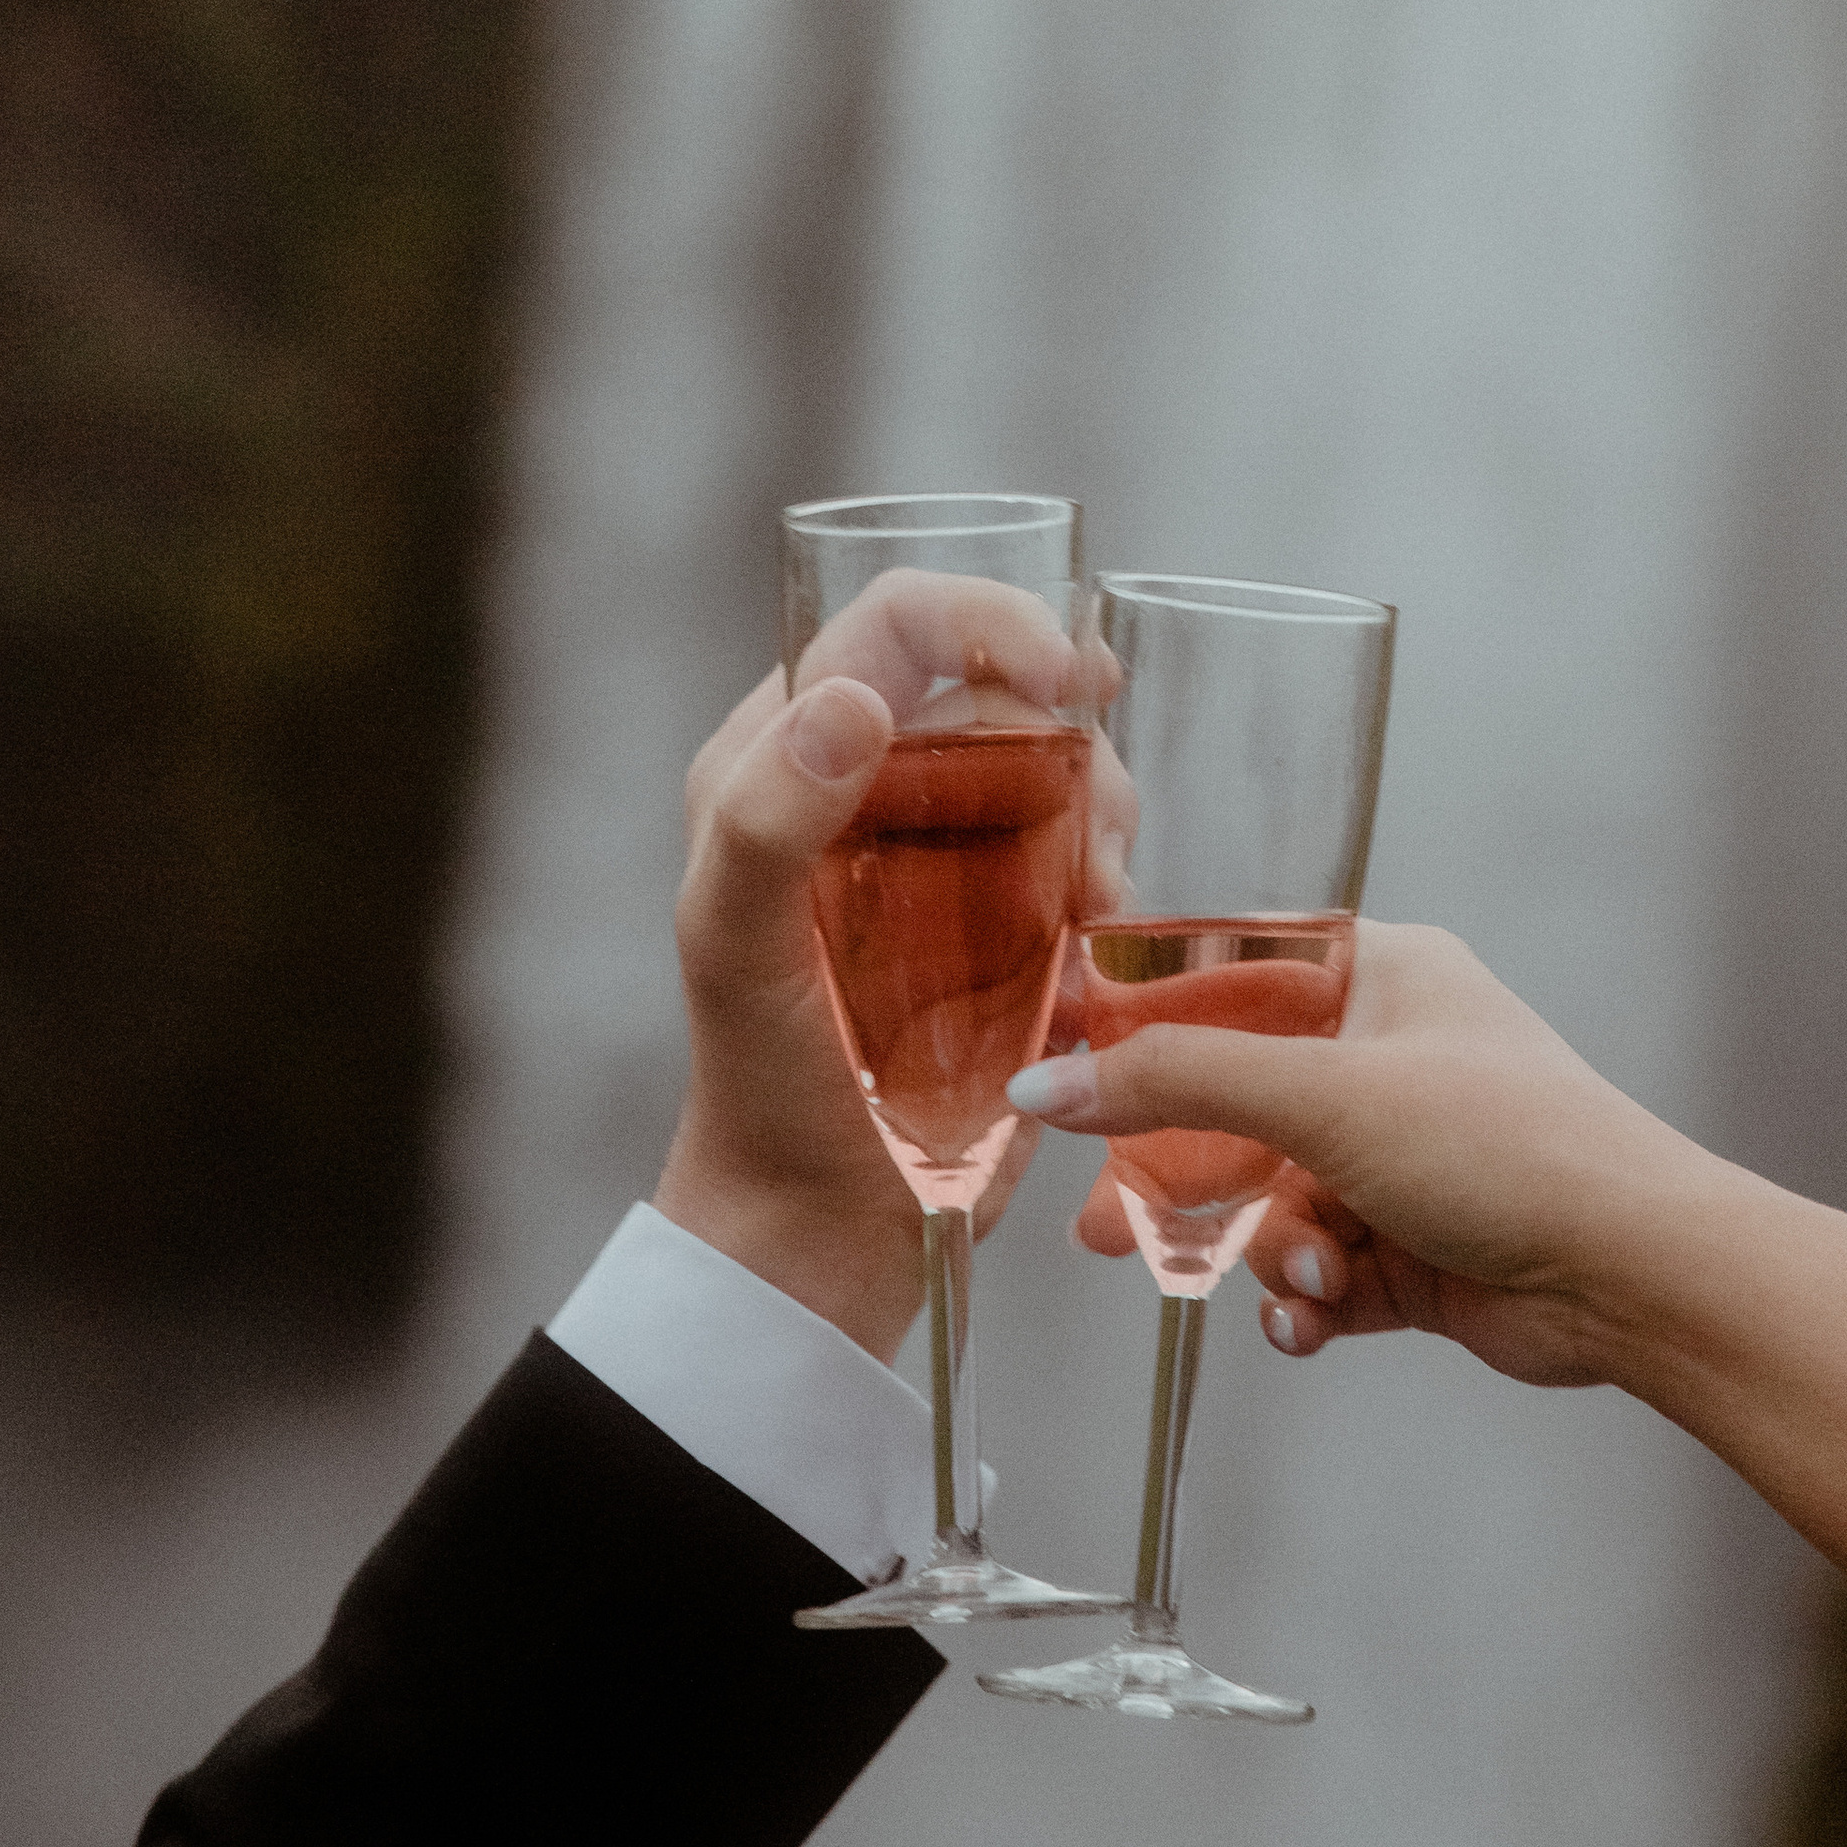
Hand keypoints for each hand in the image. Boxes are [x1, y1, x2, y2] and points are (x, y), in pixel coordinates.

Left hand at [655, 574, 1133, 1361]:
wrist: (821, 1226)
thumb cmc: (760, 1087)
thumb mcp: (735, 949)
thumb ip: (768, 820)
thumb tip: (854, 703)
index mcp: (784, 756)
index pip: (896, 623)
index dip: (992, 620)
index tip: (1072, 679)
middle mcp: (866, 782)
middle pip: (999, 686)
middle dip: (1069, 737)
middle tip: (1098, 834)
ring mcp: (943, 848)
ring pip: (1058, 765)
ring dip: (1102, 816)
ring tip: (1094, 907)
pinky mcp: (1007, 916)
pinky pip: (1085, 854)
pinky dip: (1112, 881)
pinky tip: (1093, 947)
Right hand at [1035, 923, 1708, 1390]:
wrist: (1633, 1275)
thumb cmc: (1512, 1148)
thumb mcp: (1324, 1094)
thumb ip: (1178, 1082)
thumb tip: (1050, 1080)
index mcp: (1381, 978)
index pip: (1227, 979)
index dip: (1137, 1026)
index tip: (1057, 1069)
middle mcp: (1391, 1059)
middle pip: (1236, 1109)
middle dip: (1178, 1179)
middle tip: (1104, 1229)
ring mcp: (1405, 1158)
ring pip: (1274, 1205)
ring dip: (1272, 1253)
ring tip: (1299, 1281)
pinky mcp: (1416, 1249)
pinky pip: (1320, 1273)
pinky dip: (1307, 1300)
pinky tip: (1315, 1320)